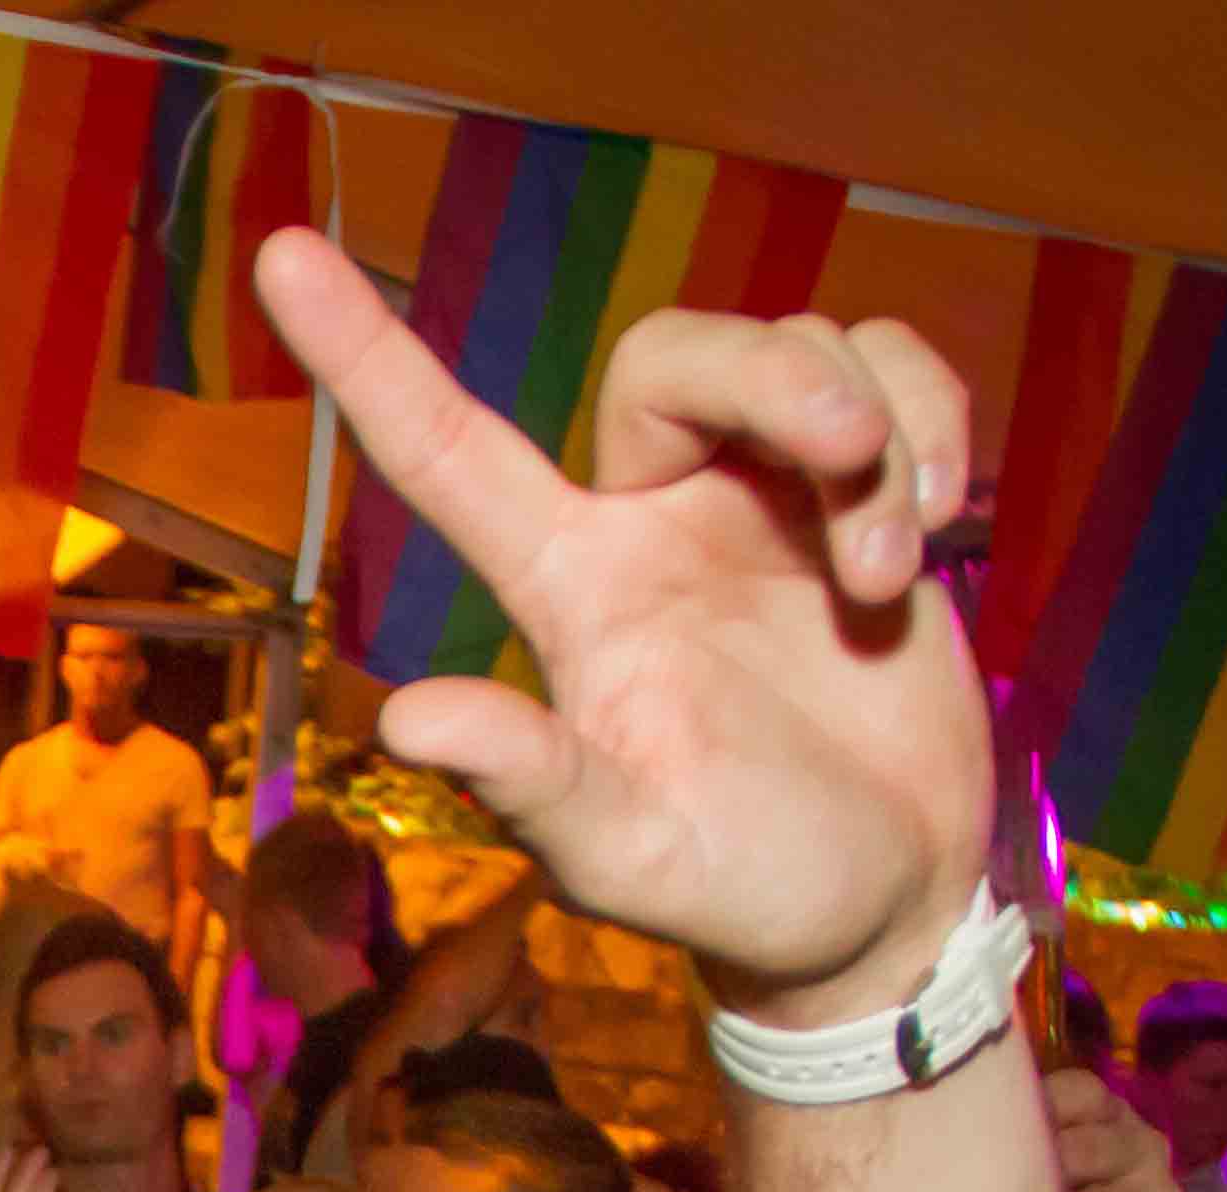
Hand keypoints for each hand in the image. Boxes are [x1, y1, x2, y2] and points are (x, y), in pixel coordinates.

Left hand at [254, 228, 984, 1026]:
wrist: (884, 901)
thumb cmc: (734, 885)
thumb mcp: (624, 852)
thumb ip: (530, 780)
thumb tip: (406, 723)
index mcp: (568, 587)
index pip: (445, 450)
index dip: (365, 355)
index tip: (282, 255)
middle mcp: (649, 517)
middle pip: (671, 352)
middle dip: (770, 371)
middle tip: (847, 450)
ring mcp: (756, 496)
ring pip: (800, 348)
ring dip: (871, 439)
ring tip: (887, 573)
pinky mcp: (863, 488)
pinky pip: (892, 369)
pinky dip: (932, 421)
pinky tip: (944, 522)